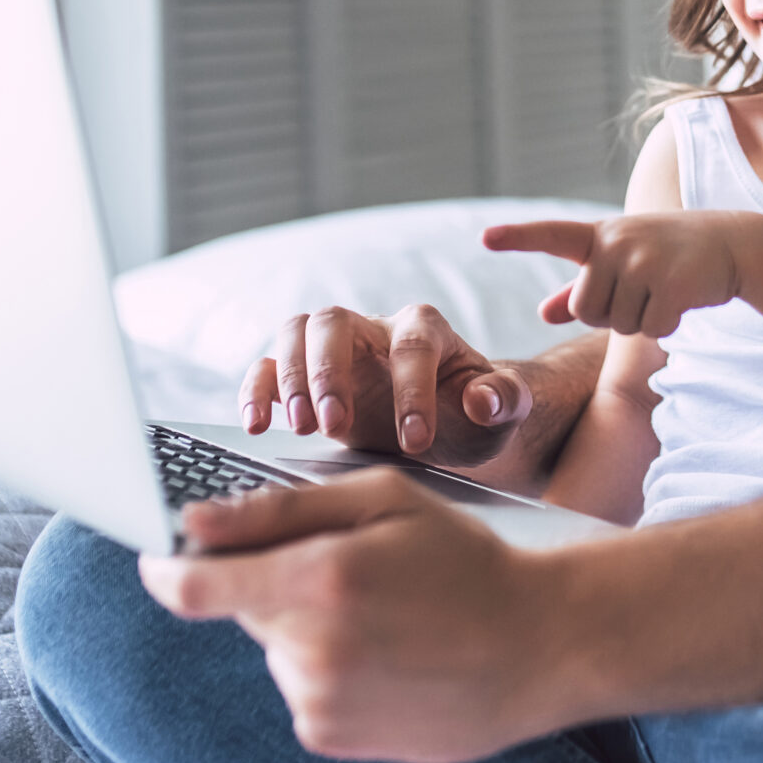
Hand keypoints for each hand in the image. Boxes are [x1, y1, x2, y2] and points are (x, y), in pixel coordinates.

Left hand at [140, 474, 590, 762]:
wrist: (537, 648)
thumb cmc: (465, 560)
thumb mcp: (384, 502)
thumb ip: (278, 510)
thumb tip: (193, 523)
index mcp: (320, 578)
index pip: (192, 587)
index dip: (164, 566)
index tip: (162, 553)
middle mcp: (311, 649)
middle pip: (243, 608)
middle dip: (275, 582)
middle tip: (349, 569)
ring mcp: (319, 700)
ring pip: (275, 648)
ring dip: (306, 626)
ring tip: (384, 616)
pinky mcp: (330, 734)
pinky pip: (301, 687)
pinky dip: (327, 666)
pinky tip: (385, 654)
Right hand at [238, 305, 531, 466]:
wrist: (445, 430)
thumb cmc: (473, 416)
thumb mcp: (503, 413)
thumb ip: (505, 400)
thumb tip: (483, 399)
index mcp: (426, 329)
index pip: (411, 345)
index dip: (411, 391)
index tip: (416, 441)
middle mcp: (374, 329)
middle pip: (336, 321)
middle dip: (330, 371)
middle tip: (334, 424)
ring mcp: (335, 350)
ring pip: (297, 332)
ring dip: (293, 377)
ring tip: (302, 428)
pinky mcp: (305, 377)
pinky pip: (268, 367)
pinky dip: (257, 390)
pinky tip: (259, 426)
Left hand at [483, 214, 744, 336]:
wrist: (733, 244)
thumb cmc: (669, 254)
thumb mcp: (623, 262)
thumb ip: (581, 289)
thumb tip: (543, 314)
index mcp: (600, 236)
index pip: (552, 234)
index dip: (518, 238)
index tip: (485, 237)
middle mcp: (616, 243)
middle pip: (586, 309)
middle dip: (612, 313)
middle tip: (643, 289)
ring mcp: (645, 260)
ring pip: (618, 323)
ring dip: (642, 320)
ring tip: (664, 289)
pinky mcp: (672, 282)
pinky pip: (651, 329)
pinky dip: (667, 325)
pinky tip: (682, 300)